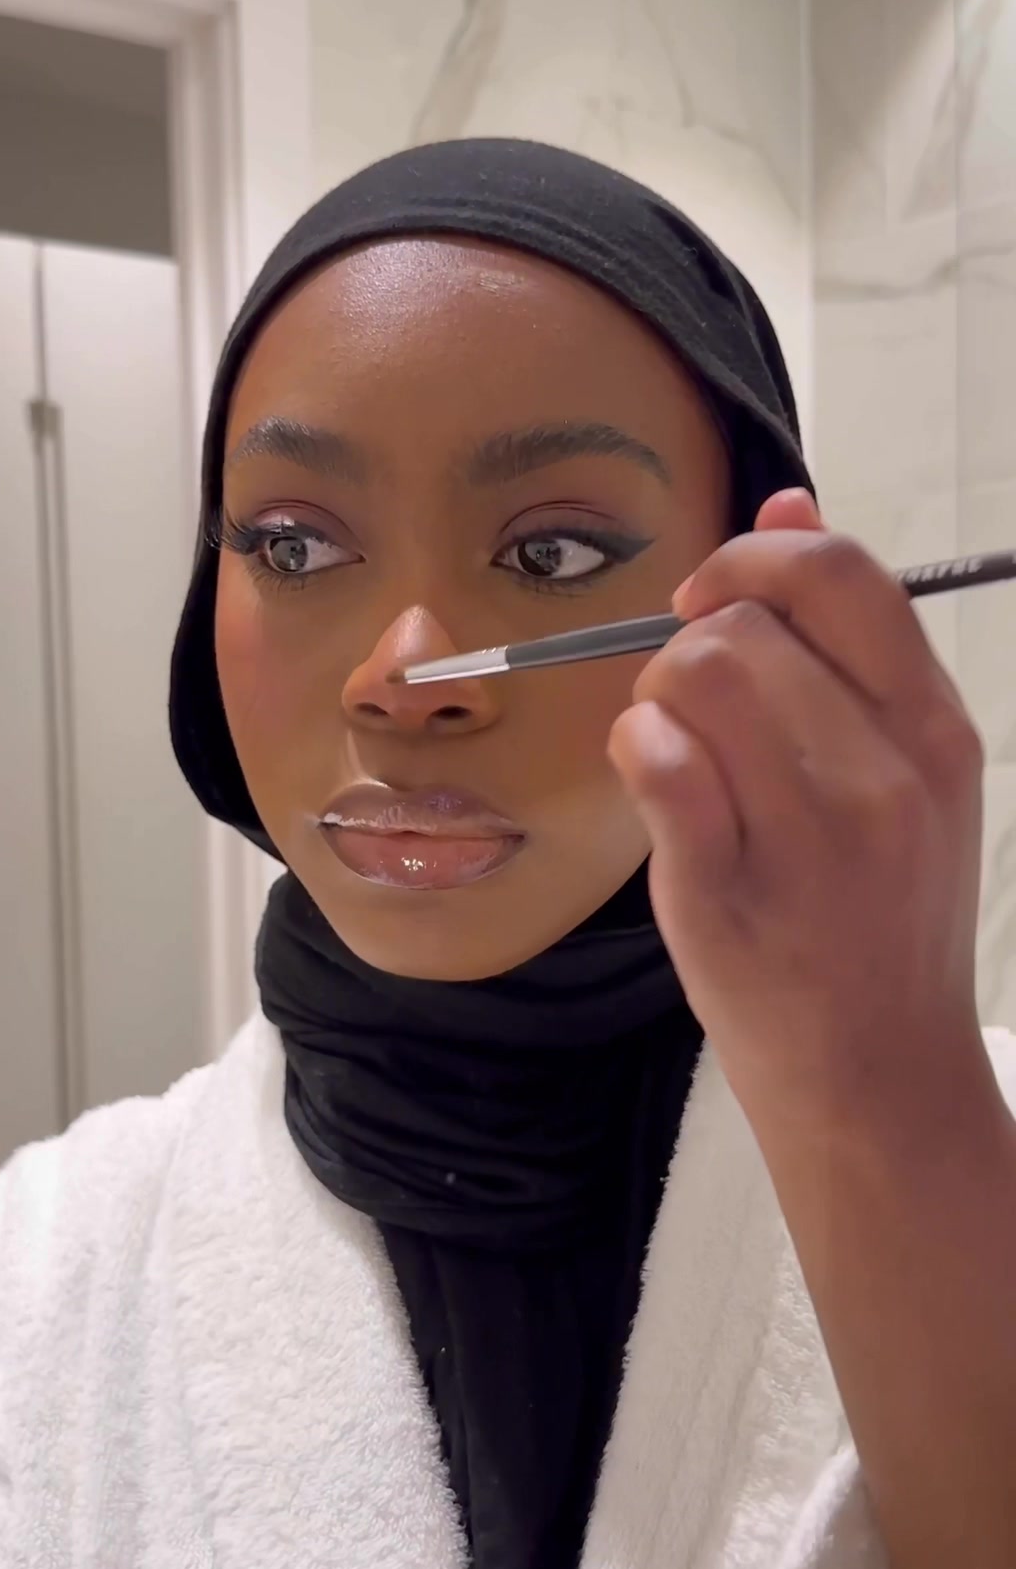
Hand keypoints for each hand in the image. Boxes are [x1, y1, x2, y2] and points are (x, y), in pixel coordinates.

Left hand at [609, 490, 990, 1150]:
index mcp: (931, 728)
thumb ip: (847, 636)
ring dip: (656, 701)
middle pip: (743, 625)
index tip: (715, 601)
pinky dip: (636, 752)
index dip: (754, 556)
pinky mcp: (728, 893)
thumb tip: (790, 495)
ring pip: (691, 680)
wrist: (879, 1072)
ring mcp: (809, 837)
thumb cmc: (881, 913)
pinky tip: (654, 783)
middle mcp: (882, 773)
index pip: (840, 572)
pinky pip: (658, 763)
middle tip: (691, 711)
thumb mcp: (902, 766)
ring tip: (677, 757)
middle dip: (688, 646)